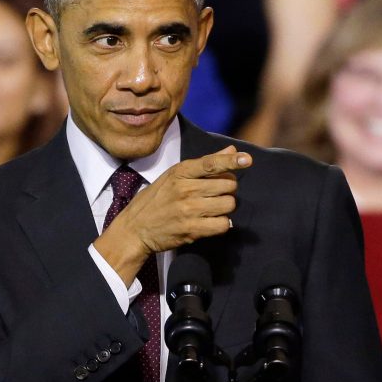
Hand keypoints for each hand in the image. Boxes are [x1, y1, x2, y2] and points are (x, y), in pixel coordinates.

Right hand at [94, 145, 251, 285]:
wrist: (135, 228)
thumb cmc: (157, 199)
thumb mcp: (175, 175)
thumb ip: (205, 164)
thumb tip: (232, 150)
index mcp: (180, 172)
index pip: (211, 163)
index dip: (231, 161)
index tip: (247, 159)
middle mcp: (185, 189)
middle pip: (228, 185)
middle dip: (228, 189)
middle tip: (216, 194)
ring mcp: (188, 210)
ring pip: (228, 204)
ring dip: (226, 207)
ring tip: (213, 208)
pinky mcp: (191, 230)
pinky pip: (222, 225)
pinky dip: (222, 224)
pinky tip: (212, 222)